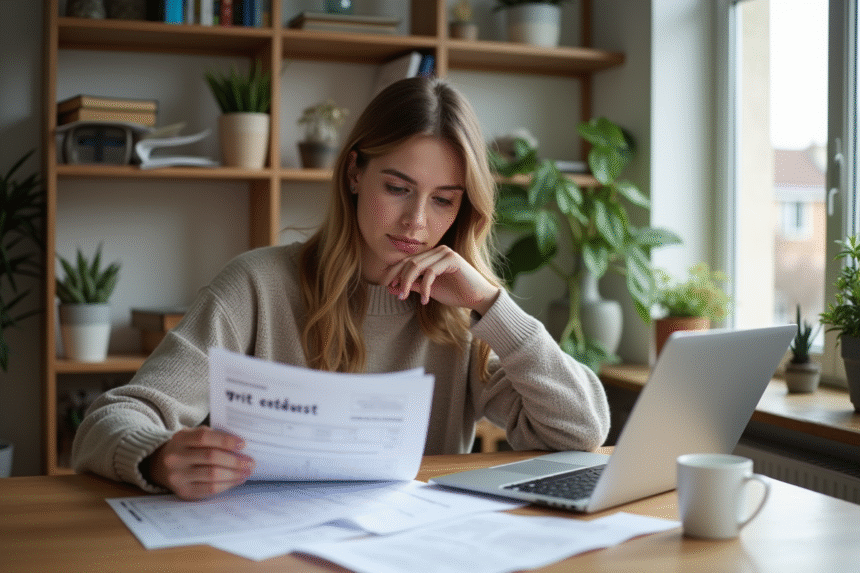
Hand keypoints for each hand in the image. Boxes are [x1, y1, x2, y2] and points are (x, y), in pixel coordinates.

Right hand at [145, 427, 254, 499]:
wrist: (161, 465)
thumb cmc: (187, 447)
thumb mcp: (194, 435)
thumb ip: (214, 436)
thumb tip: (241, 446)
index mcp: (180, 439)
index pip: (205, 438)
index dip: (226, 441)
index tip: (243, 444)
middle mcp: (175, 458)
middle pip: (211, 458)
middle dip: (235, 460)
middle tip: (250, 462)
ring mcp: (178, 477)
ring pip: (212, 476)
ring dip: (234, 474)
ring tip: (247, 472)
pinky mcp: (183, 492)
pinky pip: (209, 490)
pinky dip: (227, 485)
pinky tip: (237, 480)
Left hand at [381, 245, 499, 314]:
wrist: (477, 298)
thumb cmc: (455, 293)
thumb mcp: (428, 290)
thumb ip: (411, 286)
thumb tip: (390, 287)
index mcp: (431, 255)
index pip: (407, 260)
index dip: (394, 272)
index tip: (386, 285)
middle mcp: (437, 250)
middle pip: (410, 262)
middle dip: (398, 278)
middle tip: (396, 294)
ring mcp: (445, 253)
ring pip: (417, 265)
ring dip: (407, 283)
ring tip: (404, 297)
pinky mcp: (452, 259)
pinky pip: (430, 272)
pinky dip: (424, 287)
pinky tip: (425, 299)